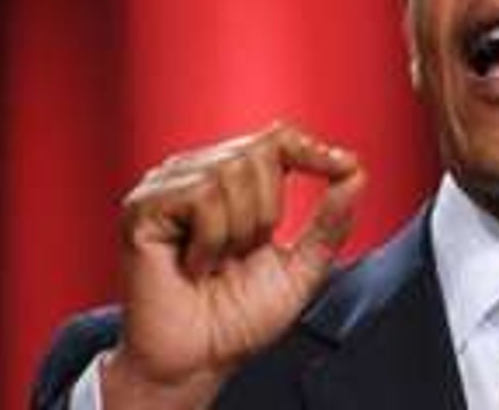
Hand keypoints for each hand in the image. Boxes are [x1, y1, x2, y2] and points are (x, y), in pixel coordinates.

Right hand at [102, 122, 365, 407]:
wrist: (200, 361)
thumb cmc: (239, 318)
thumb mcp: (301, 267)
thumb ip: (329, 221)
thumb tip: (355, 172)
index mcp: (232, 181)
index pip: (278, 138)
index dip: (312, 150)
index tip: (344, 166)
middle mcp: (197, 174)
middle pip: (260, 150)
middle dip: (268, 211)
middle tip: (245, 253)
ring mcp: (166, 187)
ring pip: (230, 171)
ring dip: (239, 230)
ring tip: (218, 262)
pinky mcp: (143, 207)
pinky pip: (201, 196)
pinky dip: (211, 238)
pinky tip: (195, 265)